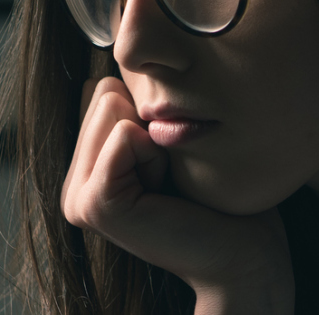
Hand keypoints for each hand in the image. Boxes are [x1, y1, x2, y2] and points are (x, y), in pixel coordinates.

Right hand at [61, 77, 294, 314]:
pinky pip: (124, 134)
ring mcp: (77, 197)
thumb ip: (135, 108)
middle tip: (171, 176)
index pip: (102, 88)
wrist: (244, 253)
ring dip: (157, 140)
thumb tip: (111, 65)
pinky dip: (156, 154)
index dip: (151, 114)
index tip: (169, 161)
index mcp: (87, 168)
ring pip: (113, 105)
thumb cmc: (219, 195)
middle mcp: (74, 184)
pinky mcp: (94, 205)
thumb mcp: (170, 141)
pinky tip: (165, 192)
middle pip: (104, 91)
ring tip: (168, 184)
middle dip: (151, 125)